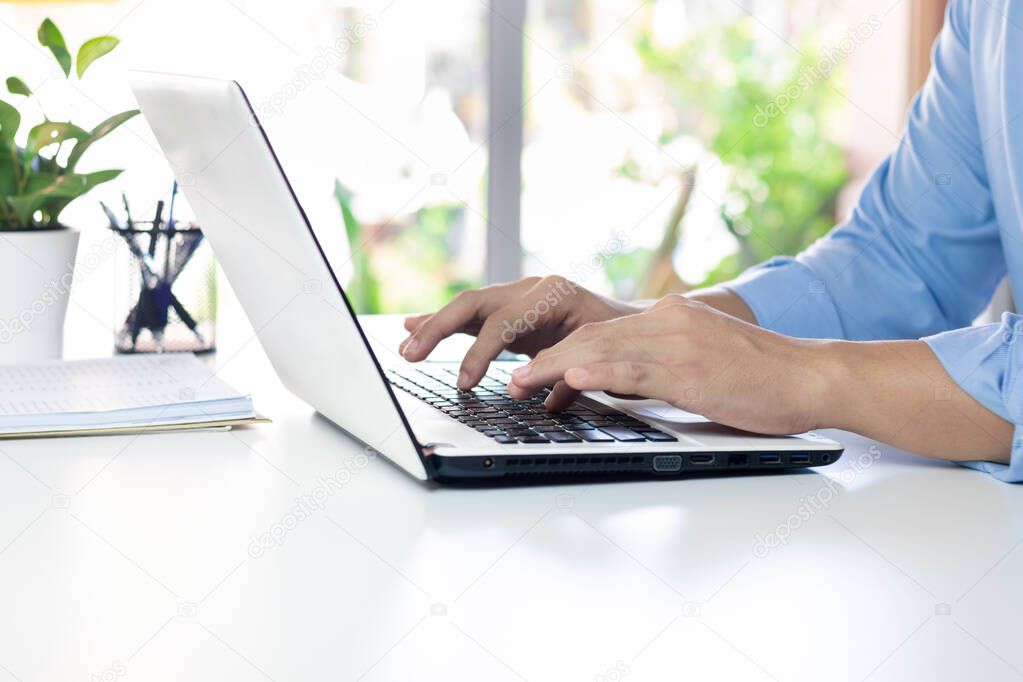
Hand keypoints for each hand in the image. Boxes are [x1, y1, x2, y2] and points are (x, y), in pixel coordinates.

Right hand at [400, 276, 642, 389]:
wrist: (638, 323)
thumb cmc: (623, 340)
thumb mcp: (600, 355)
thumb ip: (565, 372)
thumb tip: (529, 391)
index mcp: (554, 294)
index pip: (504, 322)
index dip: (480, 353)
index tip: (465, 383)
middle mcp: (531, 288)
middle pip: (475, 304)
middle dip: (439, 329)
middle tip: (412, 355)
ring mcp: (519, 296)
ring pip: (467, 307)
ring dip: (434, 326)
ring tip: (407, 347)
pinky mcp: (511, 309)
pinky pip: (472, 315)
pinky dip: (444, 322)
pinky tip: (413, 326)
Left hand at [507, 294, 829, 433]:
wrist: (812, 376)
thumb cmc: (762, 377)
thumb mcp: (702, 363)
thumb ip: (659, 367)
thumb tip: (617, 384)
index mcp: (669, 318)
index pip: (602, 333)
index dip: (562, 354)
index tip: (534, 374)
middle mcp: (667, 322)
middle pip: (592, 337)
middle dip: (546, 360)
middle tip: (513, 381)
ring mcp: (678, 344)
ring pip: (604, 351)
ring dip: (556, 368)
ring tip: (522, 382)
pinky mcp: (691, 370)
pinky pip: (636, 370)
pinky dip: (600, 373)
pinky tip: (573, 378)